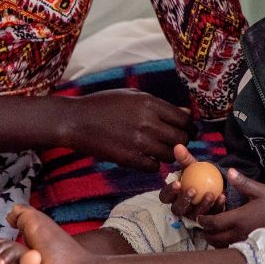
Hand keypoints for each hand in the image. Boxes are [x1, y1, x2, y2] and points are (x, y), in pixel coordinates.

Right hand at [62, 89, 192, 171]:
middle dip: (182, 142)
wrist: (75, 120)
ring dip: (168, 155)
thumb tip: (187, 113)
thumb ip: (160, 105)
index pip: (184, 119)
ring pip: (170, 155)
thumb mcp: (133, 96)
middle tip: (175, 143)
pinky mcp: (128, 158)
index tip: (186, 131)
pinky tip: (145, 158)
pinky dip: (153, 165)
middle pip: (181, 139)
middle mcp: (147, 122)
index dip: (189, 127)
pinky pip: (153, 167)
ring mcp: (138, 141)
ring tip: (159, 151)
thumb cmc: (104, 104)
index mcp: (150, 103)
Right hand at [159, 144, 224, 219]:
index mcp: (174, 196)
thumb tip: (178, 146)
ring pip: (195, 215)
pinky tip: (223, 196)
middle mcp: (181, 208)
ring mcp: (194, 216)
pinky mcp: (208, 221)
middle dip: (184, 201)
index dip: (169, 192)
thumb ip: (185, 158)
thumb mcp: (193, 166)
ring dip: (202, 205)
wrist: (217, 183)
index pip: (165, 197)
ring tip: (211, 194)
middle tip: (193, 190)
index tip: (178, 183)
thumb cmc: (200, 175)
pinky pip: (212, 215)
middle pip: (177, 209)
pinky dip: (217, 206)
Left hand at [197, 169, 264, 247]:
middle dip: (205, 232)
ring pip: (221, 246)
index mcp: (240, 218)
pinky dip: (223, 246)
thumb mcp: (260, 190)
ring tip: (213, 231)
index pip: (214, 223)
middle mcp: (240, 233)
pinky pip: (231, 250)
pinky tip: (226, 238)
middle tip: (203, 225)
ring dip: (213, 240)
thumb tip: (230, 171)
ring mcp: (245, 242)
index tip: (199, 217)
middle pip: (214, 238)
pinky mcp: (251, 247)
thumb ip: (243, 183)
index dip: (203, 221)